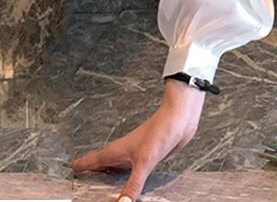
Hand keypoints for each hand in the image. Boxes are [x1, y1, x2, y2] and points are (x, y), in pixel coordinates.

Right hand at [72, 80, 205, 201]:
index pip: (89, 161)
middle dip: (90, 177)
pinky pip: (130, 172)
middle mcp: (122, 153)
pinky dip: (125, 180)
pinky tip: (128, 186)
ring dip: (107, 178)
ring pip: (115, 169)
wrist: (180, 117)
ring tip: (99, 190)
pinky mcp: (148, 157)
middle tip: (79, 188)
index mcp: (115, 151)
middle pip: (100, 167)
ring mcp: (134, 155)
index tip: (66, 175)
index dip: (77, 169)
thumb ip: (133, 184)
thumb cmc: (161, 129)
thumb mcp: (145, 161)